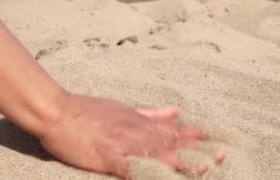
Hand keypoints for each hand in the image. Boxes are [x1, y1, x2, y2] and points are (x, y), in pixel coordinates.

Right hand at [40, 93, 223, 178]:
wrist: (58, 111)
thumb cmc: (88, 110)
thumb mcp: (122, 107)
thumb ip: (149, 112)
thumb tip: (173, 111)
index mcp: (138, 121)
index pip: (172, 129)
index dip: (194, 136)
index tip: (215, 141)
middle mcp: (135, 131)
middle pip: (171, 143)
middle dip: (196, 151)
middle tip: (220, 156)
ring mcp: (123, 144)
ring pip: (156, 155)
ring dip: (180, 163)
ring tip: (202, 169)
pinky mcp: (108, 157)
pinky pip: (130, 168)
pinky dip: (146, 172)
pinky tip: (159, 177)